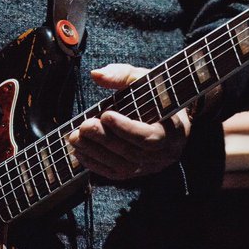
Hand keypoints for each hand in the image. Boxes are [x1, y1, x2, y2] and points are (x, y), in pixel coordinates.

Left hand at [68, 64, 190, 181]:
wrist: (170, 116)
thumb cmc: (157, 94)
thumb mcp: (144, 79)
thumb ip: (121, 75)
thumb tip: (96, 74)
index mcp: (173, 131)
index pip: (150, 137)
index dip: (127, 129)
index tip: (105, 115)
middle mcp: (165, 154)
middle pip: (133, 153)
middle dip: (105, 140)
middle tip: (83, 126)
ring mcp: (152, 166)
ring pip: (123, 167)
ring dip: (96, 153)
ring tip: (75, 138)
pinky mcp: (138, 172)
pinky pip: (117, 174)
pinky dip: (96, 165)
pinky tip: (80, 152)